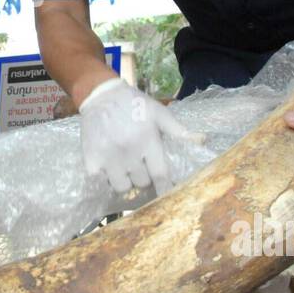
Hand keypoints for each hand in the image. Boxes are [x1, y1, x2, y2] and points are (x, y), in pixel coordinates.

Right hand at [78, 78, 200, 193]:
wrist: (100, 95)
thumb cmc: (133, 104)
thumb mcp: (158, 112)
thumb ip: (178, 130)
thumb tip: (202, 140)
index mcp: (147, 140)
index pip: (160, 174)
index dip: (165, 189)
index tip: (167, 197)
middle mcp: (129, 151)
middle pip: (142, 182)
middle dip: (144, 178)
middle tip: (141, 167)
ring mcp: (108, 157)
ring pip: (122, 187)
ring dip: (126, 181)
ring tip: (125, 168)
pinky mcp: (91, 160)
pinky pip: (101, 183)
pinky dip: (106, 179)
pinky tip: (109, 168)